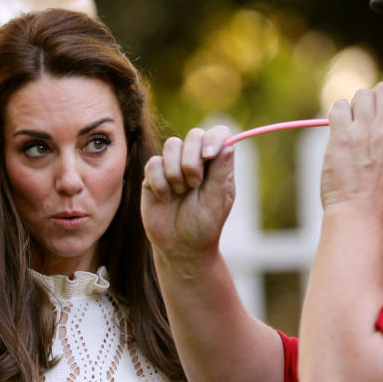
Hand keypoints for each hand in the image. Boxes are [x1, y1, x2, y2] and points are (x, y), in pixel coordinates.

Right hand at [141, 125, 234, 262]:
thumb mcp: (217, 201)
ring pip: (171, 145)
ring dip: (176, 172)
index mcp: (217, 164)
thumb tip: (229, 144)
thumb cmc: (203, 226)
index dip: (213, 138)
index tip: (209, 156)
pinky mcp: (154, 175)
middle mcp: (196, 160)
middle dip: (192, 160)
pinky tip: (165, 197)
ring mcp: (174, 165)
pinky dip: (160, 182)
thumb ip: (221, 172)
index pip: (218, 134)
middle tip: (194, 184)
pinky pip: (153, 163)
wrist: (179, 247)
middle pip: (194, 135)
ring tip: (180, 193)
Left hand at [321, 82, 382, 227]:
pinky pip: (338, 106)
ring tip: (349, 127)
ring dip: (353, 107)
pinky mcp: (342, 135)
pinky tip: (338, 130)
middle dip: (370, 101)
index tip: (376, 122)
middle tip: (361, 120)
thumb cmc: (378, 197)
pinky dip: (337, 114)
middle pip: (380, 91)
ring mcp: (365, 130)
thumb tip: (381, 118)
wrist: (360, 215)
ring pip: (360, 95)